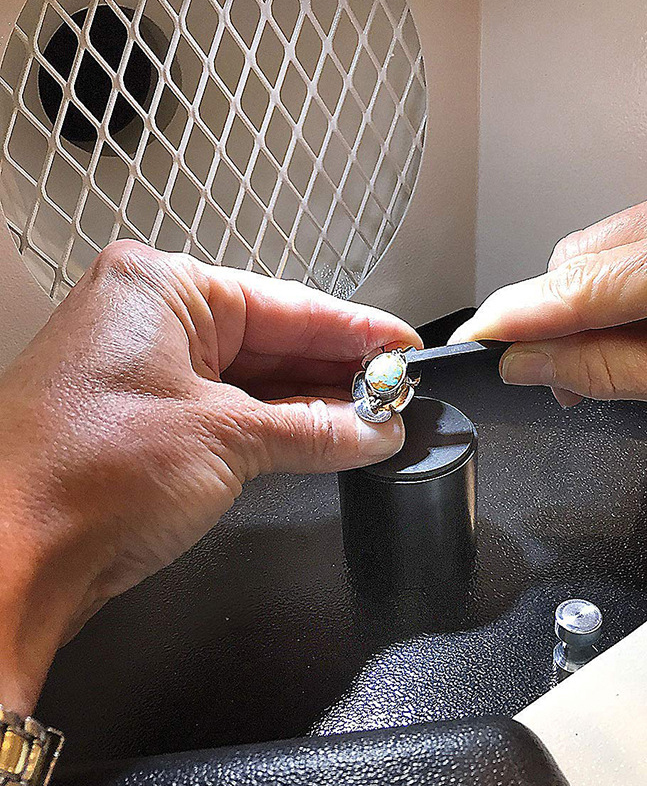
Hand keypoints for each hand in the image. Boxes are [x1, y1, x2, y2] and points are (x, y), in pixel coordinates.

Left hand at [0, 242, 419, 712]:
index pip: (286, 304)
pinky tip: (330, 438)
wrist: (10, 563)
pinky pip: (233, 414)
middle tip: (397, 390)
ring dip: (315, 406)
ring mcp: (147, 373)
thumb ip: (314, 432)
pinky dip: (281, 430)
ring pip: (255, 382)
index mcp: (159, 290)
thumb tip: (373, 428)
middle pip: (272, 341)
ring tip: (376, 418)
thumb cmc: (79, 479)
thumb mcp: (226, 440)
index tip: (400, 345)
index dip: (354, 330)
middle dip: (339, 372)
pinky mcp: (148, 421)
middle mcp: (150, 322)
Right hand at [452, 147, 646, 429]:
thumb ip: (612, 371)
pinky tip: (639, 317)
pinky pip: (632, 234)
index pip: (584, 284)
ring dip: (586, 301)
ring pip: (601, 243)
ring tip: (612, 354)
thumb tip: (534, 362)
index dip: (520, 316)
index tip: (478, 340)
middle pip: (583, 256)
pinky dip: (618, 281)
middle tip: (551, 375)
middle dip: (553, 318)